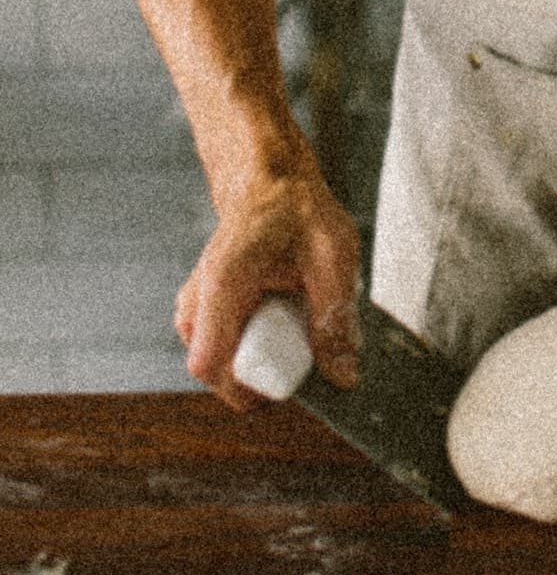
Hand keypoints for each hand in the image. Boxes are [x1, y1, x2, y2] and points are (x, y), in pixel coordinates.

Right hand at [174, 160, 361, 410]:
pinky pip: (226, 347)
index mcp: (222, 283)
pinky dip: (256, 343)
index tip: (290, 385)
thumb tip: (342, 376)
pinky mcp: (203, 311)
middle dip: (265, 373)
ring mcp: (195, 306)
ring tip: (295, 323)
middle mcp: (197, 298)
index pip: (210, 364)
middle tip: (305, 350)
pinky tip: (283, 317)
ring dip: (261, 356)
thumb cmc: (298, 211)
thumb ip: (335, 316)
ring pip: (222, 361)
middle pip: (219, 370)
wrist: (271, 184)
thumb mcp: (333, 256)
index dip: (247, 390)